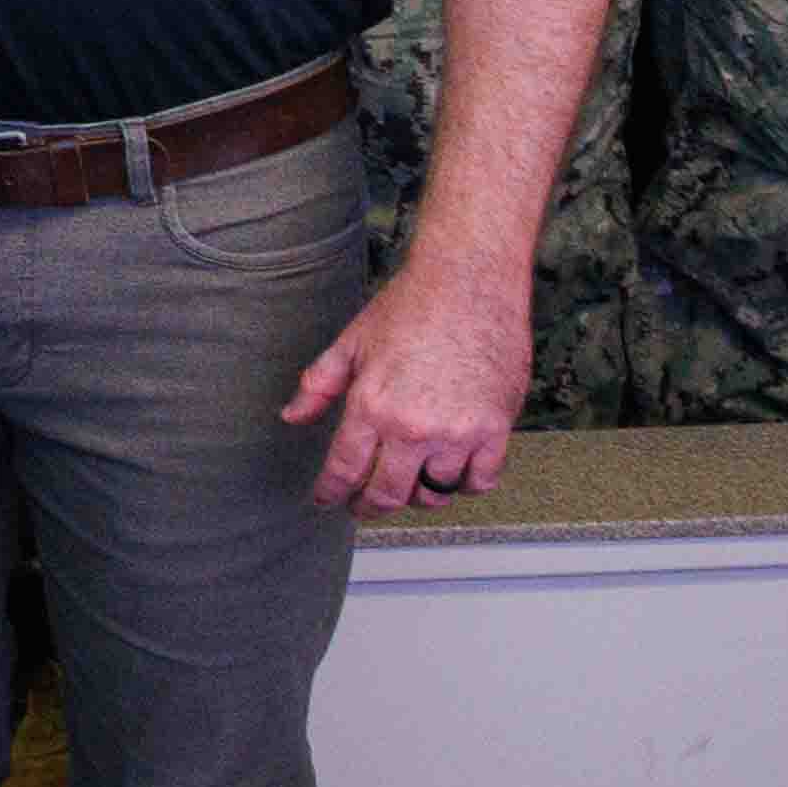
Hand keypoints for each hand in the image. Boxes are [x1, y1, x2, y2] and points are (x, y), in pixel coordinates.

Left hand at [286, 251, 527, 514]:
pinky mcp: (496, 428)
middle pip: (389, 493)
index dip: (331, 492)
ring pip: (435, 492)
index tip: (326, 499)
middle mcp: (414, 427)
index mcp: (372, 406)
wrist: (469, 280)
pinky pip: (480, 480)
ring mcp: (458, 432)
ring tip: (409, 484)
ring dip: (419, 495)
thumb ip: (319, 385)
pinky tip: (453, 472)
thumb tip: (292, 417)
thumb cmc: (410, 306)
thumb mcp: (351, 342)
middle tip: (363, 505)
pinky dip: (466, 483)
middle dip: (369, 505)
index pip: (345, 469)